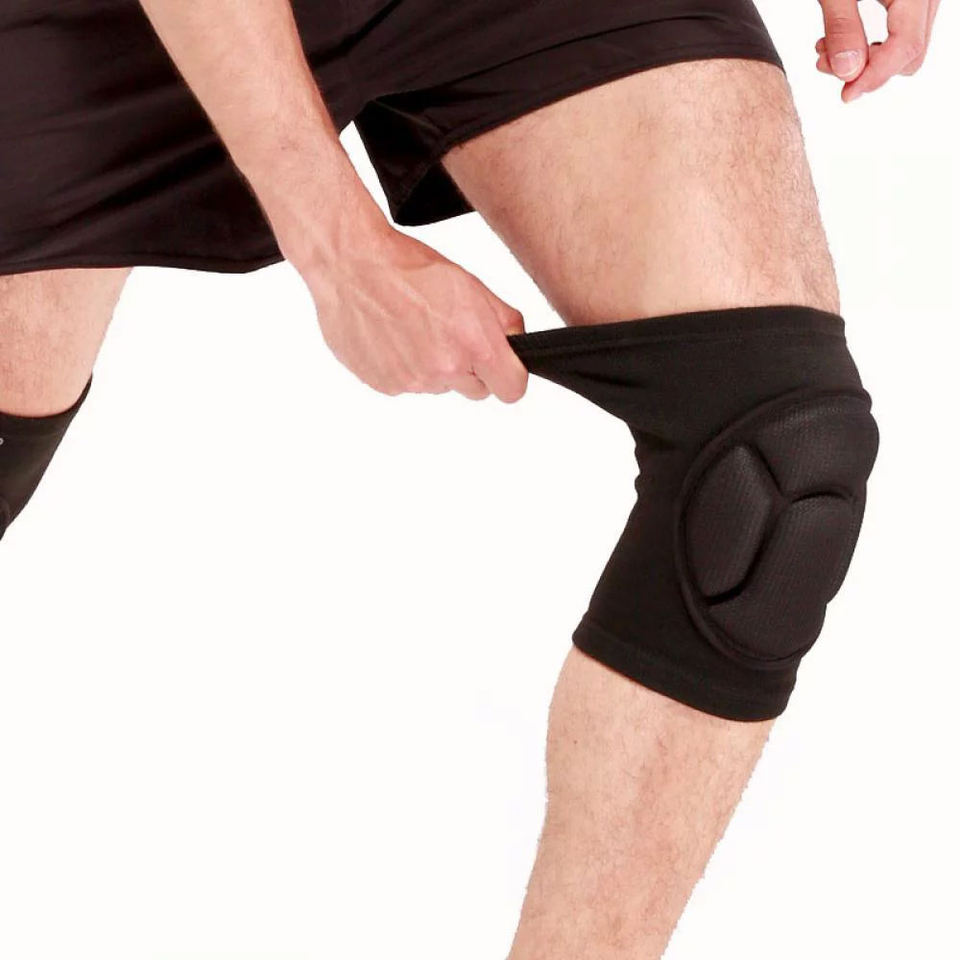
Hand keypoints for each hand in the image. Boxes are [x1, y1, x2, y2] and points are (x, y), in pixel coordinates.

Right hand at [301, 219, 527, 401]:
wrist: (352, 267)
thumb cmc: (408, 269)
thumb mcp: (470, 284)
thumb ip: (503, 320)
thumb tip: (515, 342)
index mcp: (473, 345)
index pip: (511, 390)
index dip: (509, 376)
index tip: (501, 366)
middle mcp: (444, 369)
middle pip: (475, 390)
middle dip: (470, 368)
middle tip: (449, 332)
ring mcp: (413, 381)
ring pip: (439, 385)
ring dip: (433, 364)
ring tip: (415, 327)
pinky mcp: (386, 385)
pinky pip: (408, 384)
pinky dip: (405, 366)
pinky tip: (395, 336)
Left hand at [815, 0, 940, 100]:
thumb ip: (842, 27)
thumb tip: (849, 72)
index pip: (906, 47)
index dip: (874, 77)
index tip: (846, 95)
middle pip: (909, 54)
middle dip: (866, 70)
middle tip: (824, 63)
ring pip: (906, 48)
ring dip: (866, 60)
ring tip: (826, 50)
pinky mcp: (913, 1)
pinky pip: (901, 34)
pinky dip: (872, 45)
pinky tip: (842, 41)